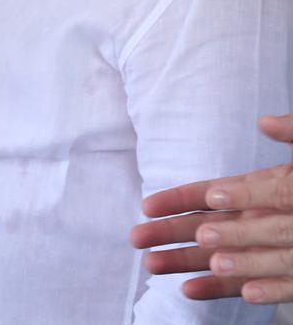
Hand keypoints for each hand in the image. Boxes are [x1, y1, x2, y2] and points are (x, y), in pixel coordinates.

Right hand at [132, 114, 292, 304]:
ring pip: (217, 258)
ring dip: (184, 262)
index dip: (178, 199)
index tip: (148, 205)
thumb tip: (265, 123)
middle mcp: (255, 220)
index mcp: (261, 191)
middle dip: (168, 233)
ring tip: (151, 266)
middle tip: (136, 239)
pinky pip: (246, 284)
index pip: (210, 193)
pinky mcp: (282, 275)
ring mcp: (265, 248)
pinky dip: (219, 289)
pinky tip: (192, 291)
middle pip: (204, 227)